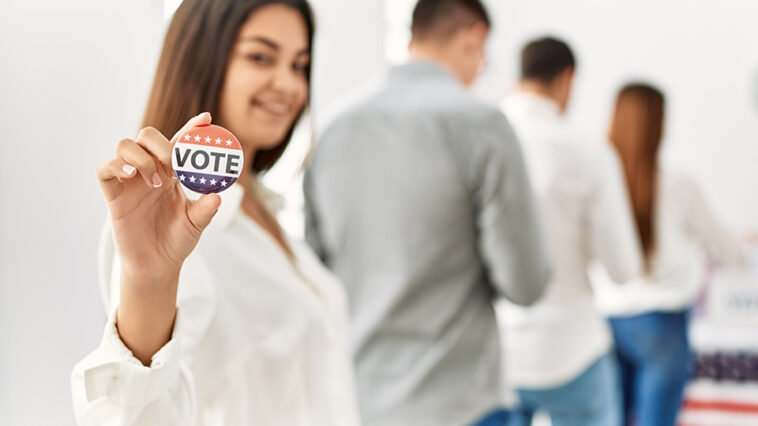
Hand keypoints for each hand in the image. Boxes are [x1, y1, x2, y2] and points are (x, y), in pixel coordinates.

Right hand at [96, 113, 220, 279]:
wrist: (156, 265)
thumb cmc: (176, 240)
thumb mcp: (196, 224)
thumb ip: (206, 209)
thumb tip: (217, 196)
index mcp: (172, 173)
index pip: (179, 143)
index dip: (191, 128)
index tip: (206, 120)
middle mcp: (150, 171)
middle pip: (147, 136)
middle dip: (161, 144)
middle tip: (174, 165)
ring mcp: (130, 181)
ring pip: (124, 146)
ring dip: (141, 157)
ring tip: (156, 181)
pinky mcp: (113, 195)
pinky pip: (104, 170)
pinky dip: (114, 165)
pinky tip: (131, 174)